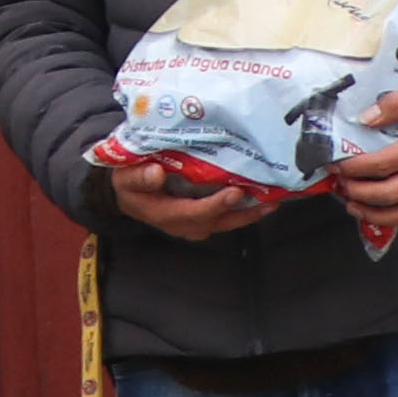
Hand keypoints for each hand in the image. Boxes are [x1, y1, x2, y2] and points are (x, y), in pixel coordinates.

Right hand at [90, 143, 286, 241]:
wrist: (127, 193)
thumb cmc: (127, 182)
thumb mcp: (124, 177)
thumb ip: (138, 177)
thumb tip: (157, 173)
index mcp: (165, 214)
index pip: (194, 213)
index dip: (216, 205)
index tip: (235, 191)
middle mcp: (184, 224)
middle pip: (218, 222)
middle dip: (245, 213)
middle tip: (269, 201)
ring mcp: (194, 224)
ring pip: (226, 223)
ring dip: (250, 214)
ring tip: (273, 201)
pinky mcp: (202, 219)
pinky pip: (226, 217)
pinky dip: (244, 210)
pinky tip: (260, 198)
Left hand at [327, 78, 397, 231]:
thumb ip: (394, 103)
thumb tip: (363, 120)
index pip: (382, 164)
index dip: (355, 168)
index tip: (337, 165)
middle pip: (389, 193)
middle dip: (358, 192)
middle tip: (341, 185)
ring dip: (374, 214)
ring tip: (353, 205)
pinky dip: (396, 218)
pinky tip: (378, 211)